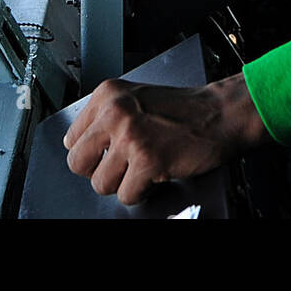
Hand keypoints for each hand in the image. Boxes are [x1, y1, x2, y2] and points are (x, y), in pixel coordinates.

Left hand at [63, 73, 269, 205]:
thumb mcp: (134, 98)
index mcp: (107, 94)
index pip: (72, 138)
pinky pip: (126, 195)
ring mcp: (130, 136)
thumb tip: (82, 147)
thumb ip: (106, 117)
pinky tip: (154, 175)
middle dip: (97, 172)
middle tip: (119, 168)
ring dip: (121, 184)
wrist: (218, 114)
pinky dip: (140, 193)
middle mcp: (114, 112)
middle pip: (77, 163)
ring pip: (100, 184)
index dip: (90, 152)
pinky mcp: (147, 160)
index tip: (105, 153)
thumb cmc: (181, 109)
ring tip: (140, 170)